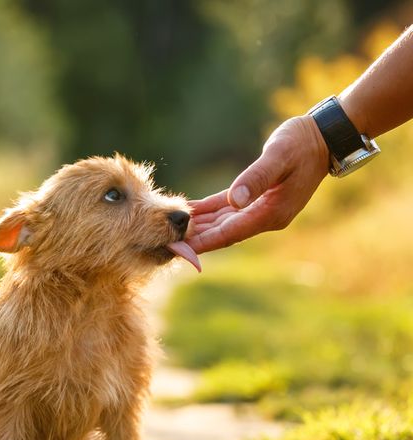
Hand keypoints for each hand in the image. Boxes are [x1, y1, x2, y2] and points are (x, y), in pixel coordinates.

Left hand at [186, 115, 329, 253]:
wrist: (323, 138)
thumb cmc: (302, 144)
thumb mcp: (279, 156)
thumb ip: (257, 178)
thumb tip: (236, 200)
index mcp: (270, 213)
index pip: (229, 234)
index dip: (203, 242)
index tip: (181, 249)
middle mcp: (264, 217)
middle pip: (223, 234)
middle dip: (196, 240)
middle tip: (167, 245)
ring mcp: (260, 209)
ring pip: (222, 223)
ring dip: (199, 227)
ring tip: (173, 231)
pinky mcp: (255, 198)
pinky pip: (227, 209)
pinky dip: (208, 211)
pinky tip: (190, 211)